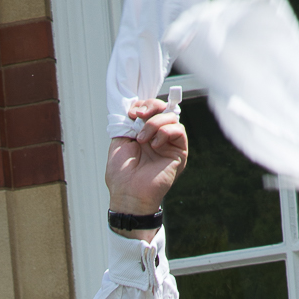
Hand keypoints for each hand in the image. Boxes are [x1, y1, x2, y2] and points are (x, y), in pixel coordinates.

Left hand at [107, 99, 188, 221]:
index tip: (132, 112)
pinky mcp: (179, 153)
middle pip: (163, 108)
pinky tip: (154, 145)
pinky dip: (165, 132)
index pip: (152, 109)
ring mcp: (169, 145)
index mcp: (145, 134)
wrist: (128, 194)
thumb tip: (136, 108)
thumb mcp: (119, 142)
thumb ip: (128, 124)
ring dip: (155, 123)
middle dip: (151, 107)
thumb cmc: (121, 175)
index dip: (144, 105)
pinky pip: (179, 131)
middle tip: (139, 116)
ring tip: (142, 139)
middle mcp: (158, 137)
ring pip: (171, 117)